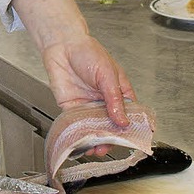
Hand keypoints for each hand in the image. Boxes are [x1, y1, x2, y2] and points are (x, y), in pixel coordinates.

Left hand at [41, 32, 134, 155]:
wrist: (62, 45)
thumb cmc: (87, 52)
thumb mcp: (107, 73)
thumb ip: (114, 98)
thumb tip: (123, 121)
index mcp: (119, 92)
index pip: (129, 114)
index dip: (131, 128)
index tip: (131, 139)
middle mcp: (105, 102)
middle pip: (112, 126)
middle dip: (112, 138)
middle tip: (110, 145)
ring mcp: (89, 107)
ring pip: (95, 129)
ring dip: (96, 140)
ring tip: (97, 148)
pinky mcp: (72, 109)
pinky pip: (78, 126)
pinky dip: (80, 136)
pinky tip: (83, 142)